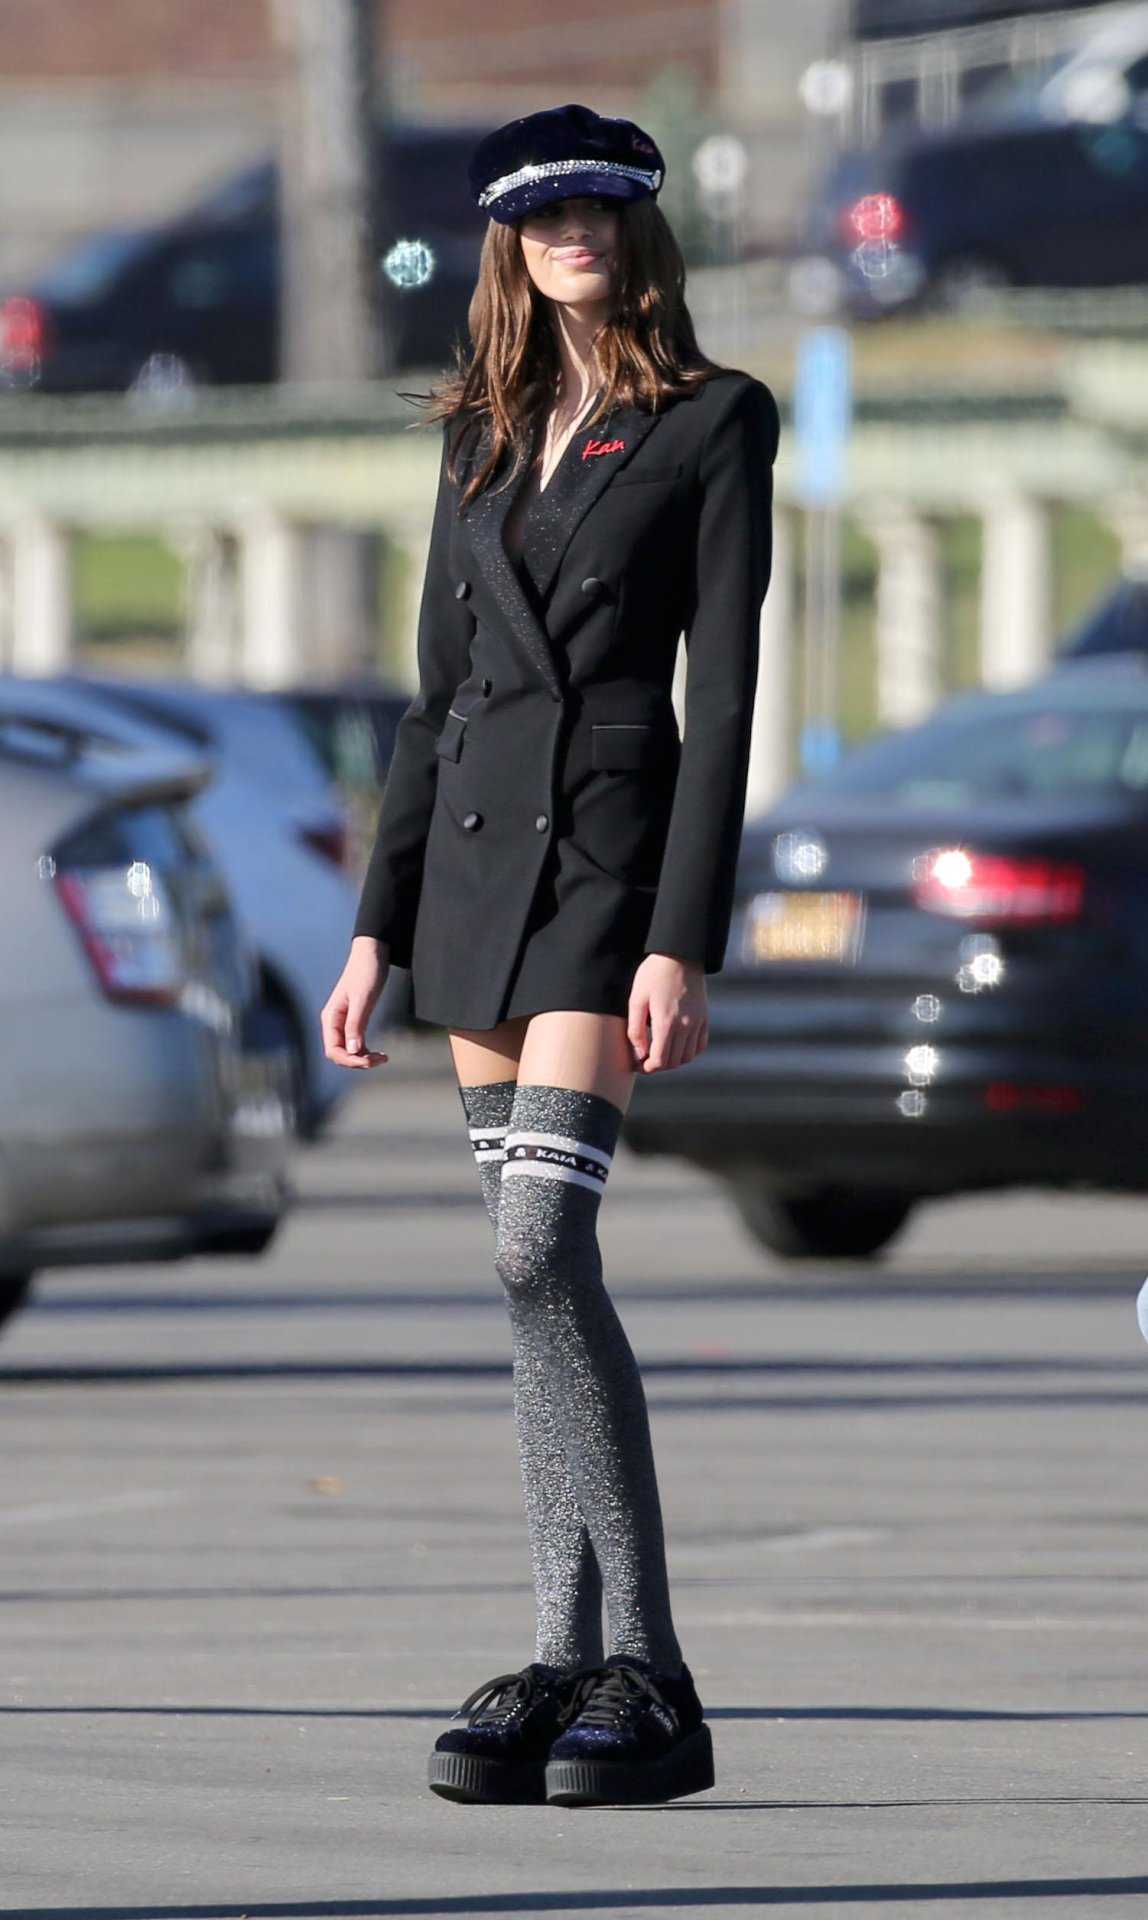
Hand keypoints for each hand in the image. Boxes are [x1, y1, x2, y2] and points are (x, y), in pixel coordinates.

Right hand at [320, 936, 390, 1069]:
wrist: (372, 953)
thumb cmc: (366, 972)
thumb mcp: (363, 999)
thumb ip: (356, 1025)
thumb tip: (352, 1050)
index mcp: (330, 1018)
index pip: (333, 1050)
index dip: (349, 1061)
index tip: (369, 1061)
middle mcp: (334, 1023)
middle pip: (339, 1054)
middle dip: (357, 1061)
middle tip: (380, 1059)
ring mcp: (343, 1022)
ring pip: (348, 1050)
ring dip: (362, 1058)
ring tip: (382, 1057)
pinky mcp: (354, 1020)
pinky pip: (356, 1043)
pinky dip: (365, 1050)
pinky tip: (378, 1052)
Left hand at [627, 952, 708, 1073]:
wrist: (680, 954)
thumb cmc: (653, 975)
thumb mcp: (637, 999)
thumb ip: (635, 1030)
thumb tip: (638, 1054)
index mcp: (666, 1022)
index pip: (661, 1060)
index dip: (648, 1068)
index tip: (638, 1065)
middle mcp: (685, 1026)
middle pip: (674, 1062)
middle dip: (658, 1066)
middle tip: (645, 1061)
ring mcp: (698, 1022)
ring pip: (688, 1057)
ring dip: (673, 1061)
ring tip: (660, 1054)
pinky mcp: (704, 1017)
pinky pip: (700, 1045)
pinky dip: (689, 1052)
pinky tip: (677, 1047)